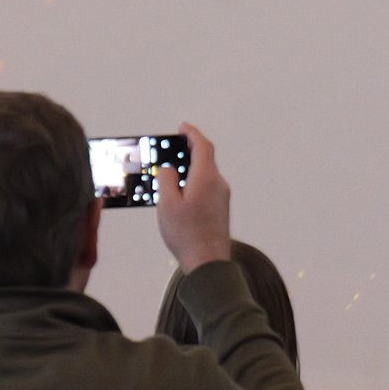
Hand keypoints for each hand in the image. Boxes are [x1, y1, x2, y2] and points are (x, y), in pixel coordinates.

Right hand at [156, 123, 231, 272]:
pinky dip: (194, 182)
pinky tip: (179, 194)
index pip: (202, 146)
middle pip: (205, 159)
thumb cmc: (187, 234)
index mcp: (206, 178)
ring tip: (170, 173)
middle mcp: (218, 184)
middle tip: (171, 149)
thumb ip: (167, 180)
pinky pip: (207, 187)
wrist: (208, 262)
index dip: (192, 133)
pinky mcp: (220, 209)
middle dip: (188, 151)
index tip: (182, 127)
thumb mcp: (167, 203)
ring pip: (205, 174)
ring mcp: (221, 197)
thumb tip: (169, 168)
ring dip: (190, 169)